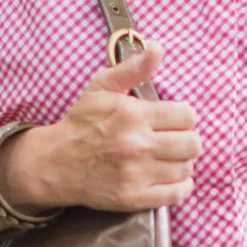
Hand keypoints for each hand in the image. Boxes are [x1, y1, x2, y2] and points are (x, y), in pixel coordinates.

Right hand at [7, 40, 199, 213]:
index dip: (183, 116)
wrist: (53, 163)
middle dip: (186, 139)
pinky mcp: (133, 198)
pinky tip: (170, 176)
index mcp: (132, 115)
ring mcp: (135, 174)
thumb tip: (159, 48)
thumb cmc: (81, 123)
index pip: (187, 116)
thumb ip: (133, 68)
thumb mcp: (102, 88)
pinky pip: (176, 193)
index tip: (172, 120)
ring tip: (168, 157)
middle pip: (192, 144)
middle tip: (173, 139)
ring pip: (186, 168)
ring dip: (182, 162)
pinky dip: (180, 185)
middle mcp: (136, 145)